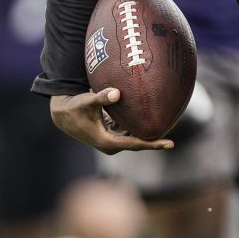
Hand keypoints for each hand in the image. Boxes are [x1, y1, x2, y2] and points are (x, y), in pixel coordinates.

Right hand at [49, 89, 174, 153]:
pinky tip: (150, 120)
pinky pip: (130, 133)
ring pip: (134, 138)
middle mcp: (111, 145)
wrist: (64, 114)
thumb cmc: (75, 107)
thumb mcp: (87, 101)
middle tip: (174, 135)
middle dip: (155, 139)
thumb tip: (117, 93)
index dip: (153, 144)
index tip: (169, 144)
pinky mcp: (111, 135)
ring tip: (167, 125)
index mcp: (107, 141)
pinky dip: (139, 128)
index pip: (136, 144)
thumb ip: (102, 97)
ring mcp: (111, 141)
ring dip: (147, 133)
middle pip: (138, 143)